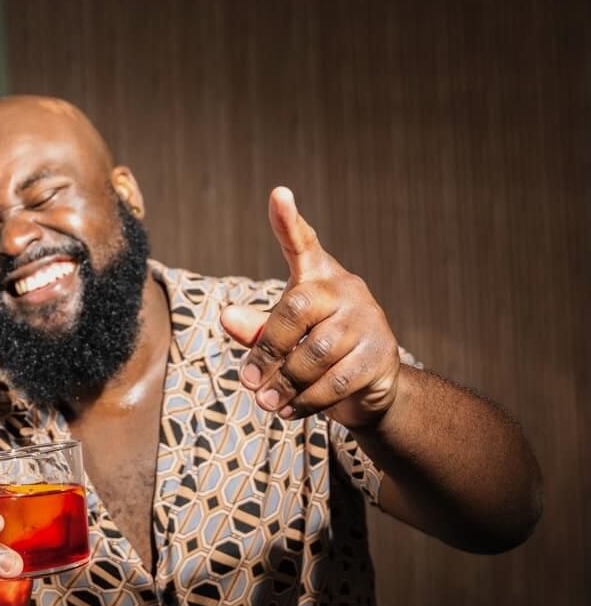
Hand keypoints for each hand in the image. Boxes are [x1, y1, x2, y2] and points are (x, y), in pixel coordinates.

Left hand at [220, 187, 399, 428]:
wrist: (371, 387)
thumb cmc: (315, 351)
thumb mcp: (284, 337)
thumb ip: (256, 328)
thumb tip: (225, 317)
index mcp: (318, 276)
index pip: (302, 243)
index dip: (289, 221)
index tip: (278, 195)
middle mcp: (345, 290)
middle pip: (296, 309)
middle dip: (266, 348)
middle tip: (246, 381)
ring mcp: (367, 320)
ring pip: (314, 354)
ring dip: (283, 384)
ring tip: (263, 402)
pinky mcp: (379, 355)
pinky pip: (335, 382)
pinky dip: (306, 401)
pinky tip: (287, 411)